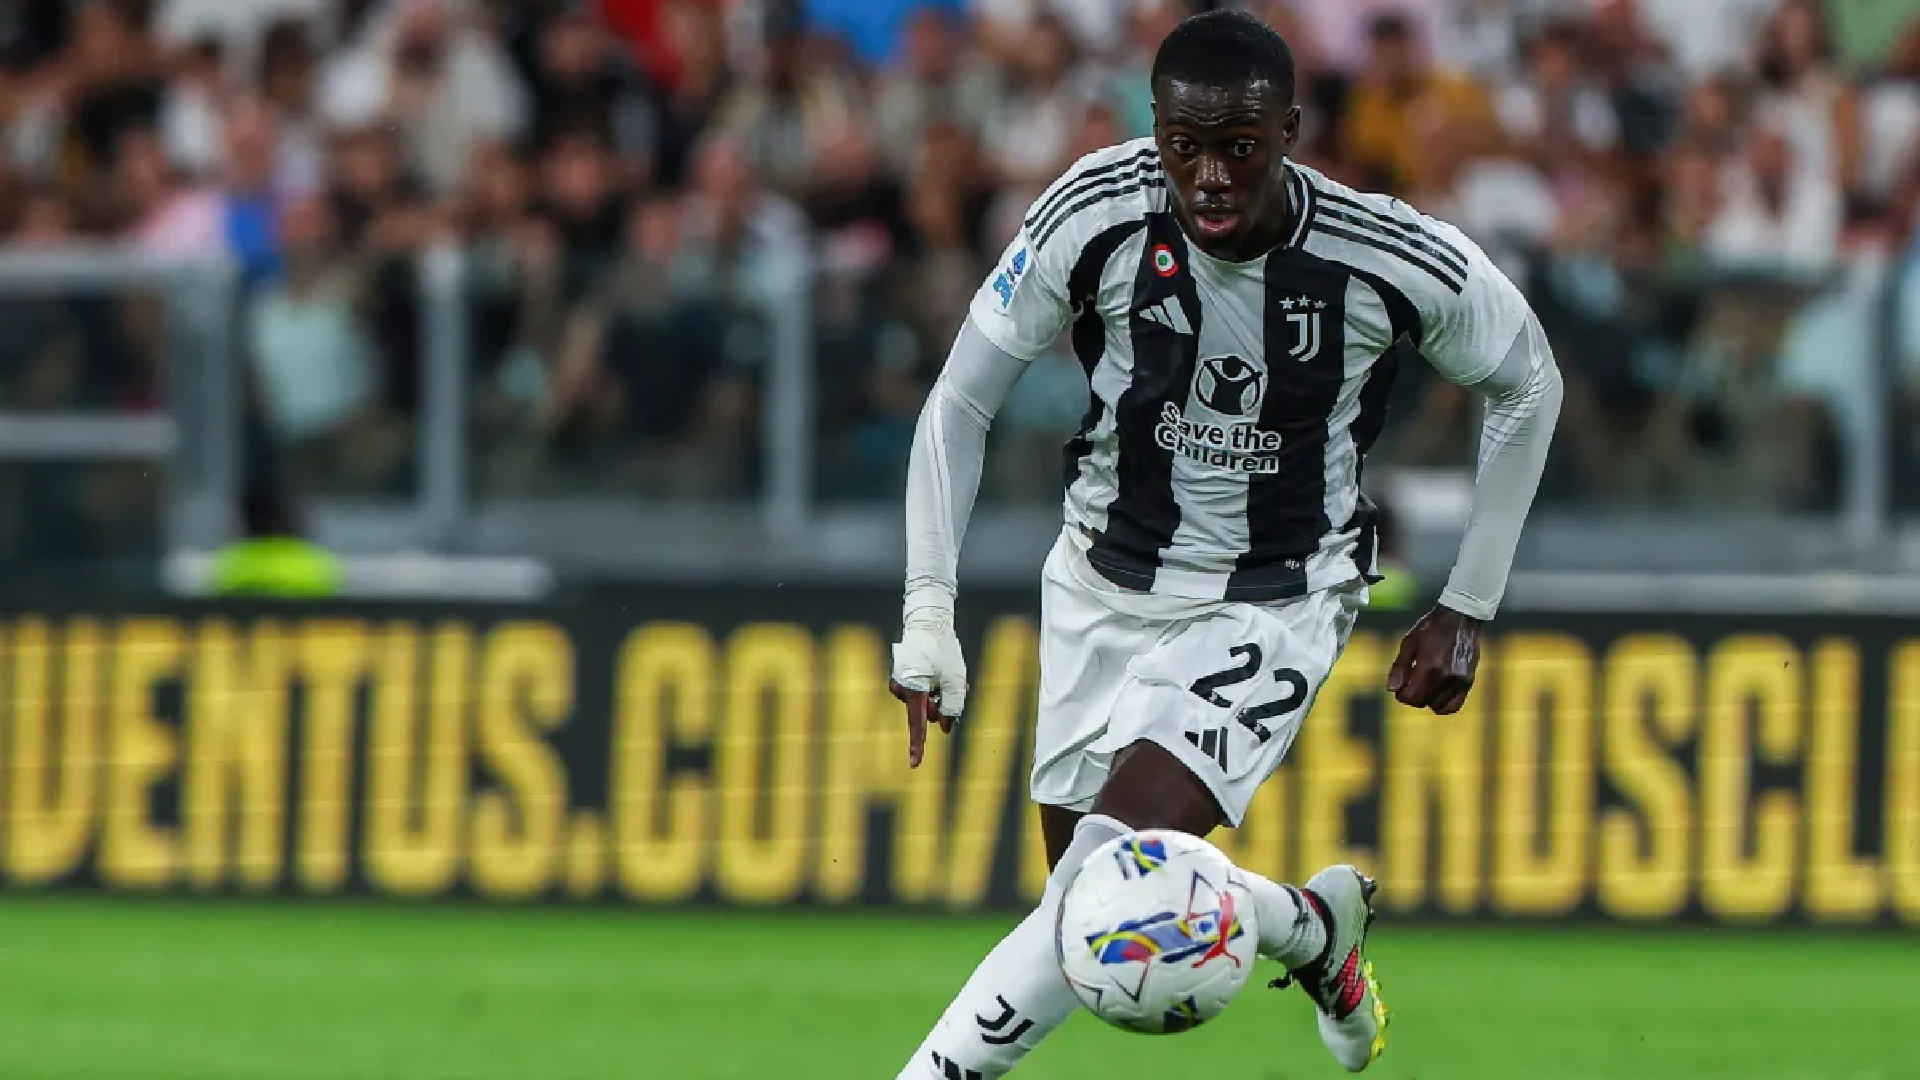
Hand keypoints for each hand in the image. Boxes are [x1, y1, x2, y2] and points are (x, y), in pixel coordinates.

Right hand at [889, 608, 967, 767]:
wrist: (928, 622)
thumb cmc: (942, 649)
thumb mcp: (956, 680)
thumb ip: (953, 707)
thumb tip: (946, 727)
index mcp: (913, 689)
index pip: (917, 724)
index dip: (918, 745)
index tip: (915, 764)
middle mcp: (902, 689)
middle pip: (926, 713)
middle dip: (944, 706)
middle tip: (961, 689)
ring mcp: (901, 684)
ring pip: (925, 703)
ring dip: (941, 696)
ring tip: (954, 678)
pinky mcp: (904, 678)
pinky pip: (921, 693)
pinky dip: (934, 689)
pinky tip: (943, 676)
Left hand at [1387, 604, 1481, 714]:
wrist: (1461, 617)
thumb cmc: (1432, 627)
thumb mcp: (1409, 642)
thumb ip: (1399, 667)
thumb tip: (1391, 689)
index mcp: (1429, 667)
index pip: (1410, 697)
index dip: (1401, 694)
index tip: (1401, 684)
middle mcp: (1446, 677)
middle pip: (1422, 703)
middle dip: (1412, 696)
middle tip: (1411, 682)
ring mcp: (1459, 681)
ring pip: (1437, 706)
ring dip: (1427, 699)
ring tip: (1425, 683)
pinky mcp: (1468, 681)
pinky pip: (1454, 706)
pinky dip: (1443, 704)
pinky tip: (1436, 693)